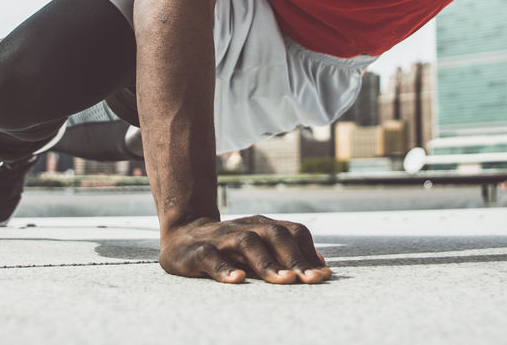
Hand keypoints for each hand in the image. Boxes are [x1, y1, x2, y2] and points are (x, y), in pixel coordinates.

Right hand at [159, 215, 332, 283]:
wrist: (182, 236)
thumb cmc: (229, 249)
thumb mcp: (259, 248)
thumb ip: (286, 256)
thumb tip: (322, 268)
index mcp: (263, 226)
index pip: (293, 232)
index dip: (309, 252)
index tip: (324, 275)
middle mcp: (245, 228)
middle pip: (275, 235)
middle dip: (295, 258)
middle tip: (311, 280)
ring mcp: (222, 238)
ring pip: (248, 243)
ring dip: (268, 262)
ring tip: (284, 281)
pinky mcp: (198, 251)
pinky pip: (212, 257)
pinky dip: (225, 268)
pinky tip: (237, 280)